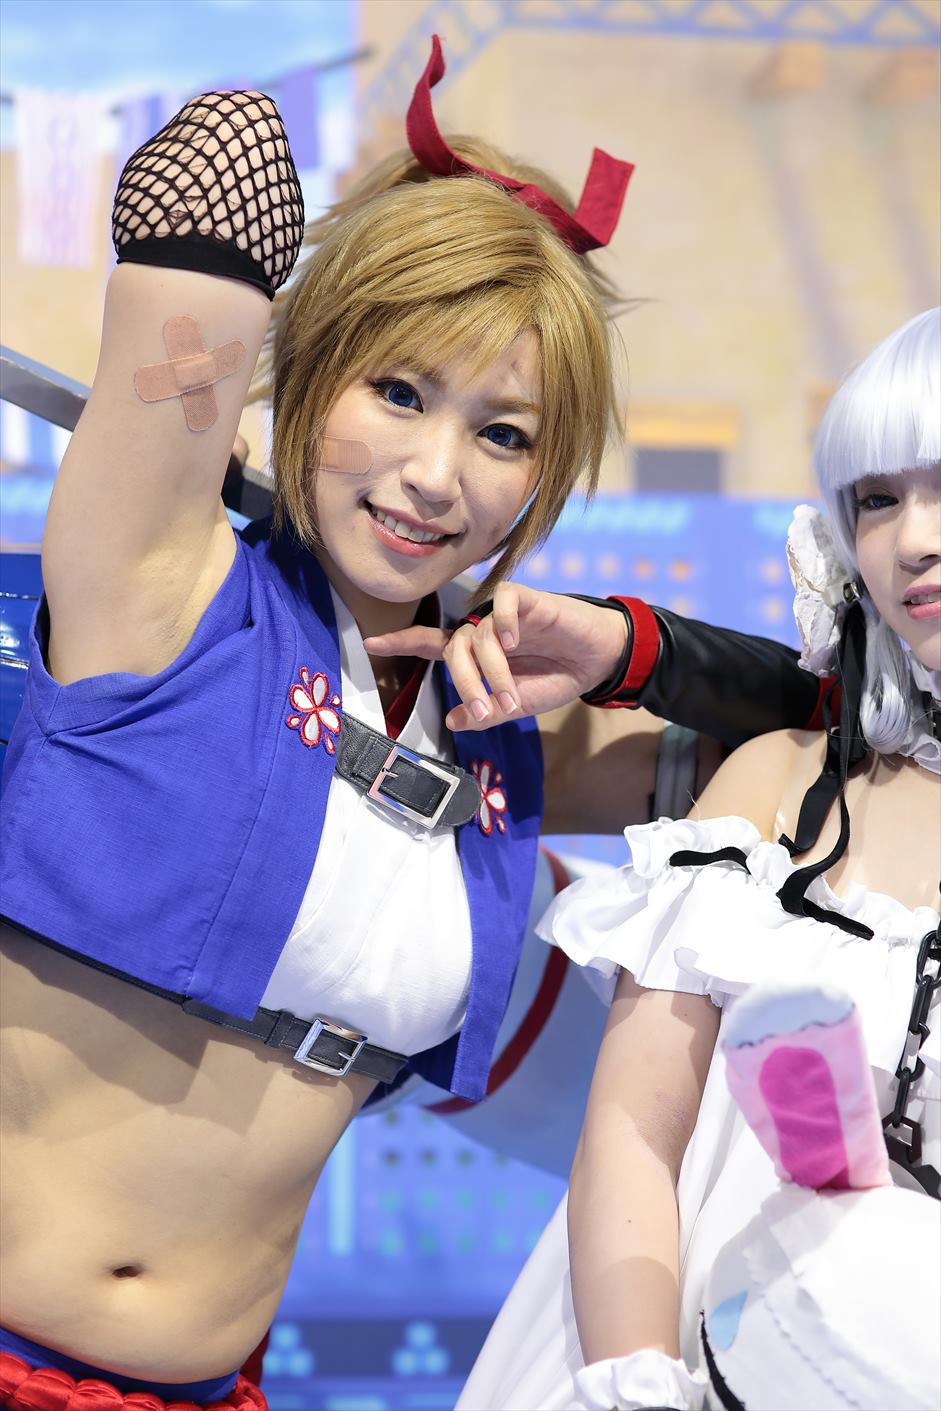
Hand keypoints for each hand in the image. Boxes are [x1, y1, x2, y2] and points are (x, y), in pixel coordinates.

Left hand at [364, 582, 627, 730]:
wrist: (598, 660)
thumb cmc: (556, 677)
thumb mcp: (519, 704)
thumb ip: (486, 711)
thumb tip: (453, 721)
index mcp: (476, 653)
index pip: (431, 643)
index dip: (401, 642)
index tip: (369, 643)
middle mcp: (484, 629)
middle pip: (455, 647)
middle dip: (466, 682)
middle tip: (484, 710)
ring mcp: (505, 615)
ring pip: (480, 634)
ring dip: (493, 671)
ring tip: (513, 695)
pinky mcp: (531, 601)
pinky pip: (505, 601)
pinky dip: (505, 621)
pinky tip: (515, 641)